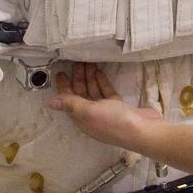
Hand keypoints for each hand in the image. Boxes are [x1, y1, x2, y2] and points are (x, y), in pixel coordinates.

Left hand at [49, 62, 163, 149]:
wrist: (142, 130)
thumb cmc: (113, 121)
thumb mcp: (88, 112)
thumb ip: (71, 104)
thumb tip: (50, 103)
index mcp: (82, 118)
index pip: (68, 100)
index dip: (64, 87)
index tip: (60, 72)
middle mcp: (91, 114)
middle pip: (81, 94)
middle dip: (77, 78)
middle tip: (77, 61)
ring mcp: (105, 110)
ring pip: (93, 91)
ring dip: (89, 77)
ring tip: (88, 62)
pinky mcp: (118, 106)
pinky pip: (106, 92)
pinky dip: (102, 82)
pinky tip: (99, 72)